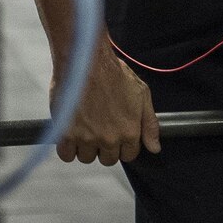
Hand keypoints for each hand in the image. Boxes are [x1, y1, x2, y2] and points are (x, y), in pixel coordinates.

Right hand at [52, 42, 160, 165]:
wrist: (87, 63)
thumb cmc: (114, 74)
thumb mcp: (142, 94)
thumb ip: (150, 124)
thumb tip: (155, 148)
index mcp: (129, 131)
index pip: (129, 155)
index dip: (124, 146)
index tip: (117, 135)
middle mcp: (109, 139)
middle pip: (108, 159)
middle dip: (105, 147)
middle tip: (101, 129)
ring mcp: (87, 138)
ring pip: (87, 158)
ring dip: (86, 147)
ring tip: (86, 127)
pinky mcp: (67, 134)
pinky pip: (67, 155)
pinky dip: (68, 148)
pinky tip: (71, 134)